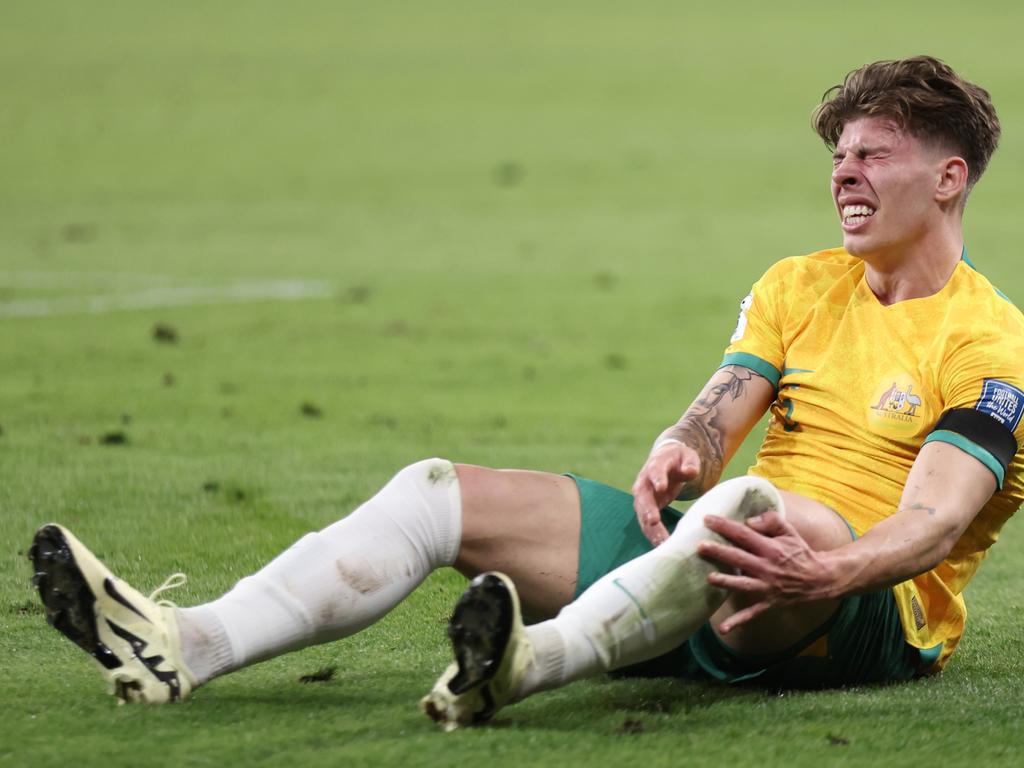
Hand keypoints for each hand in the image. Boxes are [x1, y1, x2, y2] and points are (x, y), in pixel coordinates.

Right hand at [631, 441, 700, 545]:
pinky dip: (654, 536)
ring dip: (651, 529)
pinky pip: (647, 525)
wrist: (667, 462)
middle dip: (647, 510)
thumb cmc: (680, 459)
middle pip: (643, 497)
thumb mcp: (688, 457)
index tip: (661, 487)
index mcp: (656, 465)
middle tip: (653, 521)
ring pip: (643, 516)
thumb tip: (690, 472)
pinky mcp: (646, 511)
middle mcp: (644, 482)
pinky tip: (663, 548)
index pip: (655, 471)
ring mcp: (643, 498)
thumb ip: (690, 464)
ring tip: (661, 544)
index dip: (657, 478)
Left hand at [697, 510, 833, 633]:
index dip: (725, 526)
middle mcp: (767, 568)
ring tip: (709, 578)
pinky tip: (723, 629)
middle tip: (700, 546)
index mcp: (771, 548)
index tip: (706, 519)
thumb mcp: (790, 532)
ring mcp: (767, 587)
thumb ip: (771, 521)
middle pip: (739, 558)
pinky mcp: (768, 603)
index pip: (744, 535)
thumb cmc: (799, 552)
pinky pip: (752, 613)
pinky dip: (738, 622)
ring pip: (743, 584)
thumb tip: (749, 521)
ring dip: (726, 582)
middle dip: (719, 552)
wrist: (819, 578)